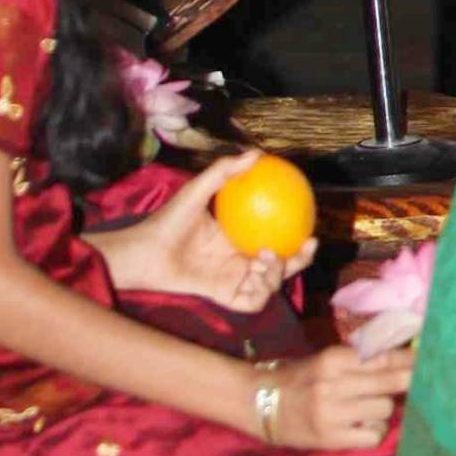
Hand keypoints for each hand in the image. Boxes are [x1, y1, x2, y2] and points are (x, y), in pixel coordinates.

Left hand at [102, 153, 298, 316]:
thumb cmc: (167, 221)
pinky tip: (252, 277)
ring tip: (263, 257)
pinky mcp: (223, 297)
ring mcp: (234, 281)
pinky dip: (258, 293)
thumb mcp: (197, 191)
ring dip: (275, 274)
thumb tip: (255, 153)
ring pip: (270, 285)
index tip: (310, 229)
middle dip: (299, 261)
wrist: (145, 253)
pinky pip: (250, 302)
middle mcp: (241, 261)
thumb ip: (223, 172)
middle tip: (306, 245)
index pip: (277, 240)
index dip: (297, 239)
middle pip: (282, 267)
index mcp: (240, 239)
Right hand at [263, 339, 410, 454]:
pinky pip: (372, 435)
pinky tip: (363, 427)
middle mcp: (334, 384)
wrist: (258, 403)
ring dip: (384, 409)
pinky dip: (374, 431)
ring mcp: (332, 413)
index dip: (410, 359)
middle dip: (409, 380)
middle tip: (422, 380)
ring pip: (384, 409)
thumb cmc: (299, 378)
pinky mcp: (330, 438)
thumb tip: (404, 358)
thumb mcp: (326, 361)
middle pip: (391, 381)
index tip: (430, 358)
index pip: (383, 357)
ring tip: (370, 409)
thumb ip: (360, 360)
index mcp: (334, 359)